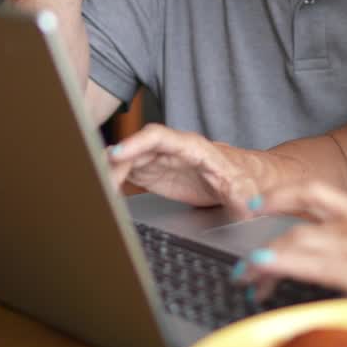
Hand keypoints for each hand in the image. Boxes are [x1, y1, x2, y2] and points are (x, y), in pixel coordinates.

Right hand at [106, 124, 259, 216]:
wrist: (249, 178)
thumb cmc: (248, 180)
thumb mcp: (248, 193)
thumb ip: (244, 200)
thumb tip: (246, 209)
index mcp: (194, 147)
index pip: (160, 137)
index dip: (135, 143)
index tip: (115, 155)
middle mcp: (173, 149)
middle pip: (136, 148)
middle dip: (113, 163)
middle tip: (98, 185)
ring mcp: (162, 159)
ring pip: (128, 159)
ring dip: (109, 173)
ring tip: (98, 194)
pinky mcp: (156, 172)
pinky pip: (128, 171)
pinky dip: (113, 181)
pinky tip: (104, 194)